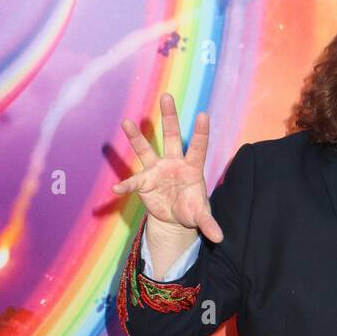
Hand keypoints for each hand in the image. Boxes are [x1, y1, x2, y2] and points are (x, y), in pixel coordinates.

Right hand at [111, 93, 223, 243]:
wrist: (175, 218)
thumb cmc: (191, 210)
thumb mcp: (200, 217)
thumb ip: (209, 224)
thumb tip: (219, 239)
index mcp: (192, 168)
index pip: (198, 148)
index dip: (201, 132)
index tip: (203, 114)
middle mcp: (174, 163)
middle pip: (172, 136)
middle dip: (169, 117)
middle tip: (167, 96)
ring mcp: (157, 169)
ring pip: (146, 150)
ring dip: (136, 137)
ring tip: (126, 122)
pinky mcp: (144, 181)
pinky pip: (133, 182)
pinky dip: (126, 186)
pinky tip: (117, 189)